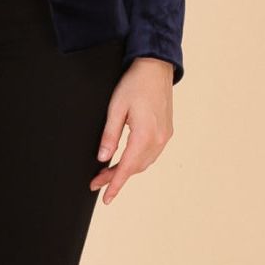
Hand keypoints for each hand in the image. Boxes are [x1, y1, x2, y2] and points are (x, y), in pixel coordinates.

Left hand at [89, 57, 174, 203]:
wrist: (155, 66)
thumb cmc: (135, 83)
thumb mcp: (116, 107)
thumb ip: (110, 135)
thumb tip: (103, 157)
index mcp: (145, 135)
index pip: (127, 168)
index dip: (114, 184)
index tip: (105, 197)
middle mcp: (158, 140)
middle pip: (135, 168)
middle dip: (116, 177)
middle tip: (97, 181)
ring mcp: (165, 136)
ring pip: (144, 163)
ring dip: (127, 169)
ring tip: (108, 172)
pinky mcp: (166, 131)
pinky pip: (151, 154)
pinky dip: (137, 160)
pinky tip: (127, 159)